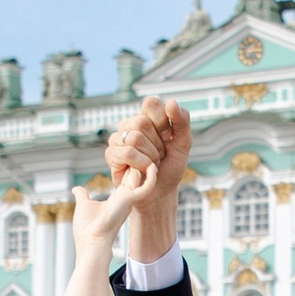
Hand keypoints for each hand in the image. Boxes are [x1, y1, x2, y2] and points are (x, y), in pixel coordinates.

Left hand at [71, 153, 156, 259]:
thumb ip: (83, 195)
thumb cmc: (86, 229)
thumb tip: (76, 188)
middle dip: (139, 161)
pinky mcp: (132, 200)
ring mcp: (131, 199)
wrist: (91, 241)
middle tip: (140, 146)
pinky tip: (153, 166)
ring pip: (144, 176)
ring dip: (146, 163)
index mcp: (118, 199)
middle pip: (137, 174)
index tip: (131, 152)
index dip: (131, 165)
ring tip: (147, 150)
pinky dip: (152, 176)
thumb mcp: (83, 205)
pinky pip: (148, 186)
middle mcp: (127, 198)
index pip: (128, 178)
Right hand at [106, 99, 191, 262]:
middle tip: (159, 155)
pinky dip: (141, 164)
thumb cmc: (170, 167)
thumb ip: (182, 121)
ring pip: (134, 138)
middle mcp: (130, 125)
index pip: (151, 103)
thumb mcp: (183, 143)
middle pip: (142, 122)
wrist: (160, 193)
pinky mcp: (111, 154)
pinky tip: (142, 170)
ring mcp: (118, 139)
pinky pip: (126, 152)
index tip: (169, 137)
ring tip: (151, 163)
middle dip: (158, 144)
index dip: (162, 121)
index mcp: (147, 117)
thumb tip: (171, 102)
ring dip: (150, 156)